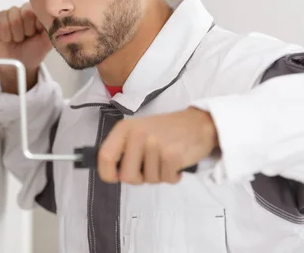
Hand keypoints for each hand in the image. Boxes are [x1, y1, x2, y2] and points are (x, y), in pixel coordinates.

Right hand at [0, 3, 51, 92]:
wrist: (18, 66)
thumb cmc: (33, 52)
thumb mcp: (48, 42)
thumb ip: (52, 28)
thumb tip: (54, 18)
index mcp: (38, 14)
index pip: (39, 9)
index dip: (38, 24)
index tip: (37, 33)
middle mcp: (24, 10)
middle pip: (26, 12)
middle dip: (27, 30)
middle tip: (26, 37)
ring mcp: (11, 14)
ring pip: (13, 16)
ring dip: (16, 34)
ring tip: (17, 39)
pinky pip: (1, 21)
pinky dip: (6, 34)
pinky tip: (8, 39)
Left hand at [97, 107, 218, 184]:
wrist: (198, 123)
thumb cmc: (166, 131)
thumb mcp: (138, 132)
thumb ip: (123, 150)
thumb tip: (111, 173)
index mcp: (124, 129)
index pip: (105, 157)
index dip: (108, 173)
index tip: (117, 177)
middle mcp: (137, 134)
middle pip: (126, 176)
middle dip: (139, 178)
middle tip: (150, 167)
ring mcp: (155, 144)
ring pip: (149, 180)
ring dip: (159, 175)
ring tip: (166, 159)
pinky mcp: (172, 155)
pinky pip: (166, 179)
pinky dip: (173, 176)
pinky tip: (176, 163)